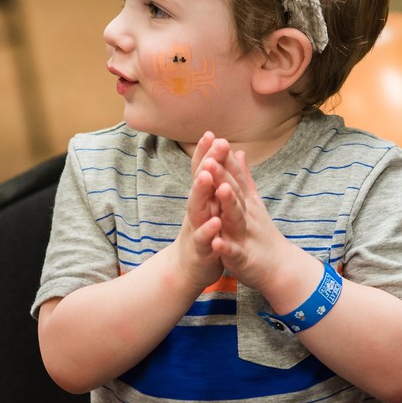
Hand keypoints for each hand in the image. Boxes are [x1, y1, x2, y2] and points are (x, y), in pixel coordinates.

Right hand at [171, 132, 226, 290]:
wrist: (186, 271)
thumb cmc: (200, 235)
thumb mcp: (205, 208)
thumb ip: (208, 185)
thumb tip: (211, 158)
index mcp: (200, 201)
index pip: (202, 173)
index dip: (205, 153)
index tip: (211, 132)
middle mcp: (195, 211)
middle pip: (199, 184)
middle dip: (206, 163)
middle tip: (215, 143)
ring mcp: (195, 229)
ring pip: (197, 208)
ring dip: (201, 191)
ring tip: (208, 175)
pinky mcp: (200, 250)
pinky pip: (204, 239)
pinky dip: (208, 231)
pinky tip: (215, 221)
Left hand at [210, 148, 288, 291]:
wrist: (279, 267)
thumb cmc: (261, 233)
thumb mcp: (253, 202)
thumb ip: (244, 177)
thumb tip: (238, 151)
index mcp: (245, 203)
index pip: (234, 177)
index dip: (224, 160)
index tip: (214, 139)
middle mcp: (246, 215)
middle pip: (234, 192)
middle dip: (222, 176)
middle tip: (211, 159)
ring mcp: (245, 236)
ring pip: (236, 217)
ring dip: (229, 203)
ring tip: (220, 190)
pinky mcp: (243, 258)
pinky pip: (234, 252)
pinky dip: (226, 247)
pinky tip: (217, 242)